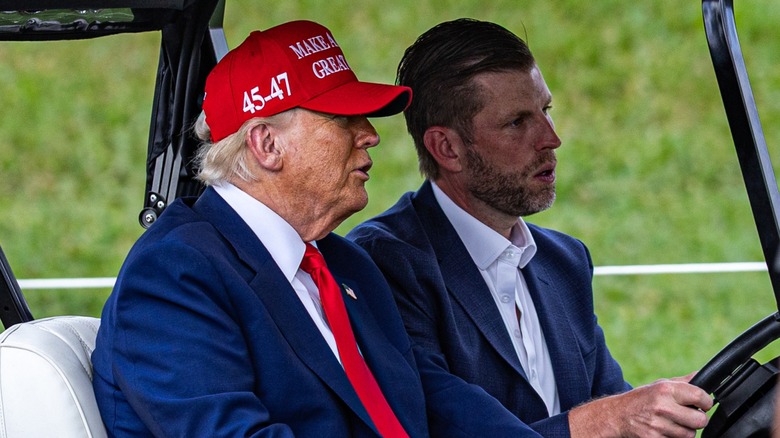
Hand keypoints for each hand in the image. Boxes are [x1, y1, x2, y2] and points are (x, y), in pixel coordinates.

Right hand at [569, 372, 712, 437]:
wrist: (618, 415)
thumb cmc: (642, 399)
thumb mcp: (660, 385)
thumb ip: (683, 382)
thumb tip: (702, 376)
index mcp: (665, 390)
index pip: (700, 397)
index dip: (705, 402)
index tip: (702, 404)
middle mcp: (662, 406)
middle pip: (700, 420)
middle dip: (697, 419)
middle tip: (688, 415)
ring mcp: (658, 425)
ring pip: (690, 434)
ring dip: (685, 430)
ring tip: (673, 422)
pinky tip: (665, 430)